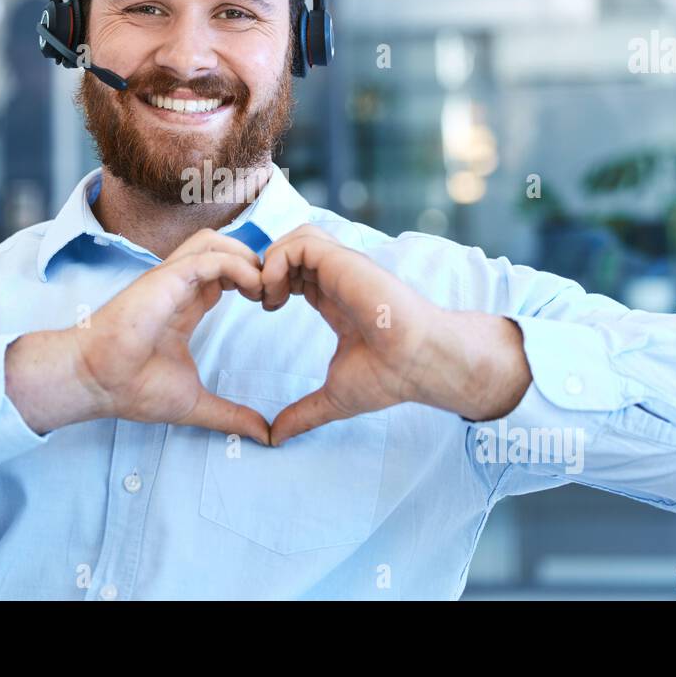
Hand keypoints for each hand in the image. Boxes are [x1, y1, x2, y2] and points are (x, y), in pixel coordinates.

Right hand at [65, 229, 272, 444]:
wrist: (98, 382)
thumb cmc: (132, 387)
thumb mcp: (194, 403)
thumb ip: (230, 415)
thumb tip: (263, 435)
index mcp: (185, 305)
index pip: (224, 275)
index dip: (252, 281)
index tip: (271, 304)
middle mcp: (178, 287)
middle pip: (222, 249)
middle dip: (254, 262)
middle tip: (273, 292)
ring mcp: (170, 279)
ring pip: (213, 242)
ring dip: (245, 256)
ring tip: (263, 286)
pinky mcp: (165, 278)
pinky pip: (208, 256)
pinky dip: (236, 264)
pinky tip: (252, 287)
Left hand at [259, 224, 528, 443]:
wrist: (418, 364)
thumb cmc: (388, 376)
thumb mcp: (333, 397)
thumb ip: (303, 413)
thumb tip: (274, 438)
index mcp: (335, 298)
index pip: (296, 273)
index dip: (273, 283)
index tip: (265, 308)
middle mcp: (338, 278)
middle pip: (292, 248)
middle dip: (266, 267)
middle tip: (257, 298)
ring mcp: (342, 267)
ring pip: (295, 237)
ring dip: (271, 261)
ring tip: (266, 294)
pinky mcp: (344, 261)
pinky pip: (299, 243)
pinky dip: (278, 261)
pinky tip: (277, 293)